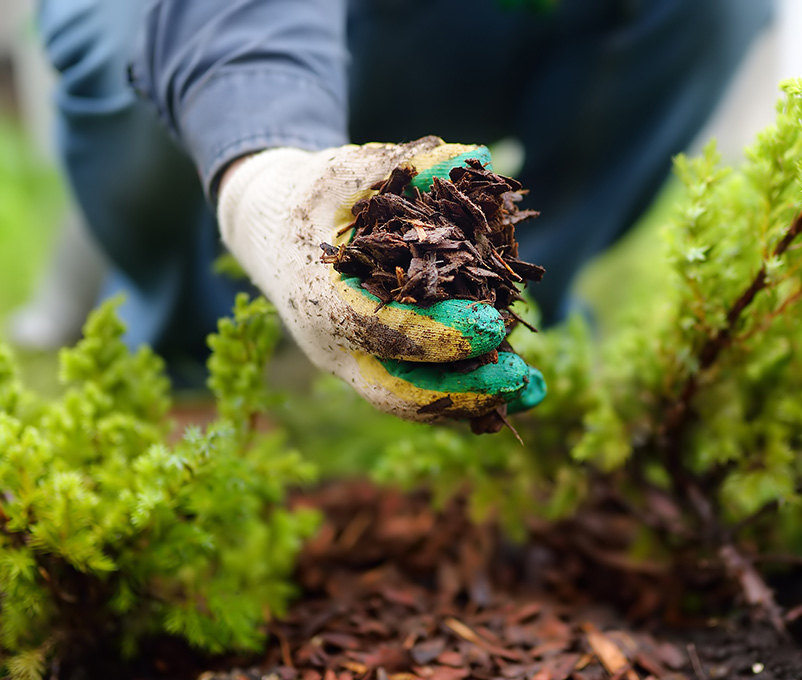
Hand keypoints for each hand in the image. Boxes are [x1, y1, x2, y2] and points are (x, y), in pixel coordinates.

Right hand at [216, 136, 544, 421]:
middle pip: (398, 390)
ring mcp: (351, 364)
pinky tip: (518, 388)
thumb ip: (405, 164)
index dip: (439, 334)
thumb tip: (475, 156)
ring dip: (473, 401)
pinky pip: (420, 392)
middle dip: (461, 390)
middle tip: (519, 376)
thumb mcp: (346, 170)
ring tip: (532, 390)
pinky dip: (467, 395)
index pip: (380, 329)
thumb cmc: (310, 196)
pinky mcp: (372, 367)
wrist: (268, 230)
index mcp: (319, 298)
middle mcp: (332, 345)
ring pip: (412, 401)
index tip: (493, 325)